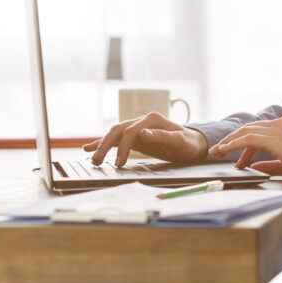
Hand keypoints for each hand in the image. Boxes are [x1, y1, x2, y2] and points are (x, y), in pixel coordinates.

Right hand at [83, 112, 208, 166]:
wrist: (192, 144)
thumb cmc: (188, 144)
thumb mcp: (180, 142)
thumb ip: (164, 136)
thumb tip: (144, 132)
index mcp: (152, 119)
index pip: (131, 131)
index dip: (124, 147)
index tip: (120, 162)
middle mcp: (142, 121)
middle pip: (118, 130)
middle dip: (105, 145)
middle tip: (97, 161)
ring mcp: (137, 128)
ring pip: (115, 134)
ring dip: (102, 145)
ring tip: (93, 159)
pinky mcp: (135, 136)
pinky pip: (117, 139)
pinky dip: (103, 143)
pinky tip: (89, 148)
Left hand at [208, 115, 281, 181]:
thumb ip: (270, 163)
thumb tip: (254, 166)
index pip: (260, 132)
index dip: (244, 144)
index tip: (236, 158)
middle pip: (250, 129)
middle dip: (232, 140)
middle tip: (218, 151)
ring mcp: (278, 128)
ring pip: (246, 132)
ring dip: (229, 142)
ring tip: (217, 152)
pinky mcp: (275, 137)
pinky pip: (248, 139)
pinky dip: (234, 144)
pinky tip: (225, 151)